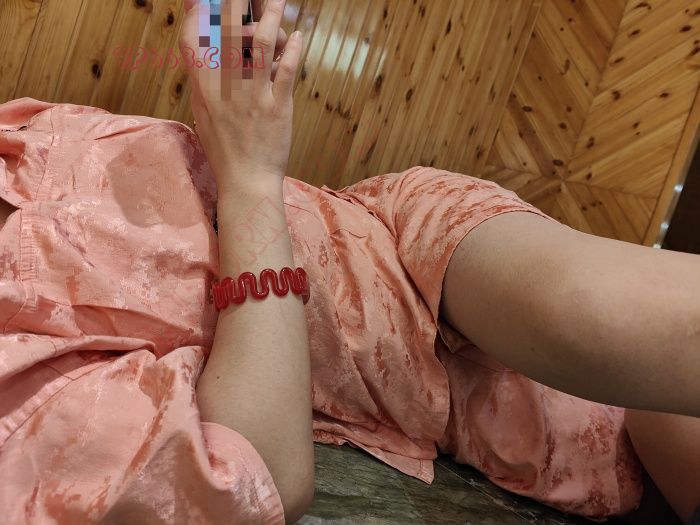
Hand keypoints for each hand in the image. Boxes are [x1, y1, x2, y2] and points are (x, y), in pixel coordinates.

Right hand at [180, 0, 302, 194]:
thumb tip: (207, 60)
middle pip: (227, 34)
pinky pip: (286, 71)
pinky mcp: (277, 106)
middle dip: (234, 4)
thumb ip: (205, 86)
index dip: (194, 17)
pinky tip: (298, 37)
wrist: (247, 181)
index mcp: (204, 91)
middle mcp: (226, 89)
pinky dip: (293, 50)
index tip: (197, 1)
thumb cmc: (226, 151)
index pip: (192, 45)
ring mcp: (252, 96)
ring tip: (278, 2)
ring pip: (261, 45)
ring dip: (271, 17)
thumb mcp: (204, 116)